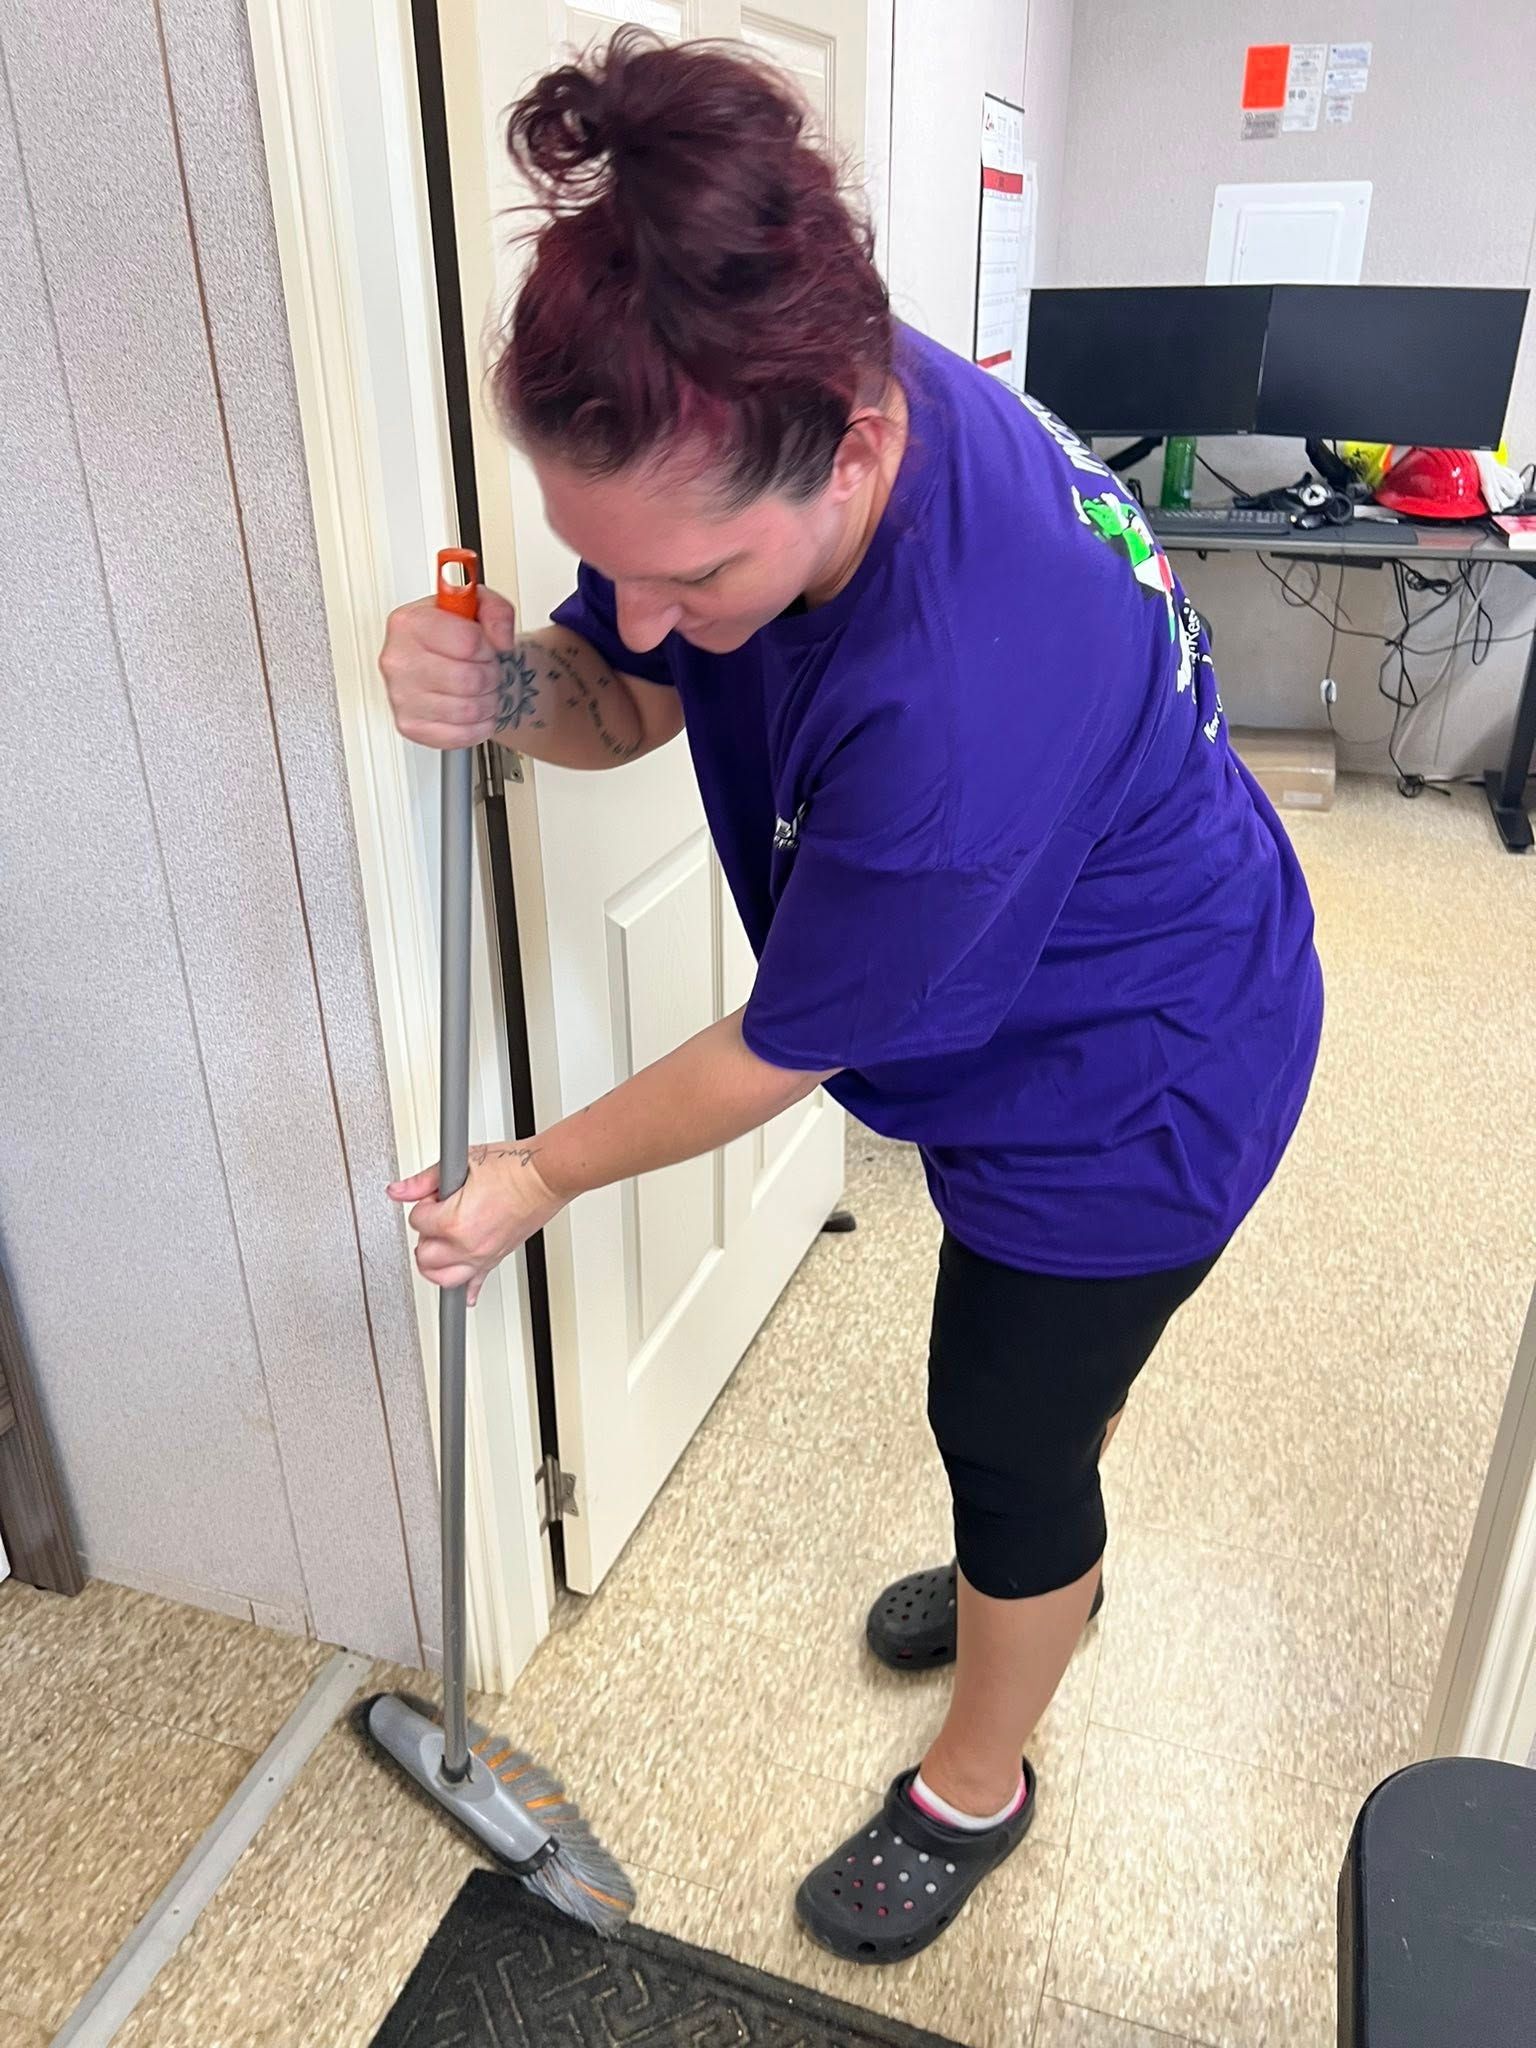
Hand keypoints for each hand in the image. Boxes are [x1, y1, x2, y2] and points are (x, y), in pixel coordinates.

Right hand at [377, 584, 520, 749]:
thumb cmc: (455, 636)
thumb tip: (500, 638)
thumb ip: (496, 611)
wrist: (444, 661)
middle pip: (469, 680)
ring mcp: (400, 696)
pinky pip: (461, 735)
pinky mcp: (410, 726)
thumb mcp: (479, 607)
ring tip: (481, 689)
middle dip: (491, 676)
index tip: (484, 646)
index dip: (487, 647)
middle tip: (486, 670)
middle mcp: (398, 660)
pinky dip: (480, 726)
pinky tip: (474, 710)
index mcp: (408, 623)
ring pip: (468, 710)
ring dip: (488, 702)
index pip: (467, 642)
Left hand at [387, 1145, 564, 1305]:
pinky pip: (475, 1284)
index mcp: (454, 1222)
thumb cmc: (513, 1169)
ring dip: (435, 1264)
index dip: (425, 1204)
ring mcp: (482, 1256)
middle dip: (426, 1235)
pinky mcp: (496, 1259)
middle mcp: (467, 1246)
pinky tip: (462, 1293)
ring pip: (442, 1278)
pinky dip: (466, 1290)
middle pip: (424, 1255)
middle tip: (438, 1216)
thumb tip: (399, 1190)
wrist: (544, 1177)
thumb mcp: (462, 1164)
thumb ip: (424, 1181)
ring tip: (439, 1246)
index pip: (418, 1221)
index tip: (437, 1196)